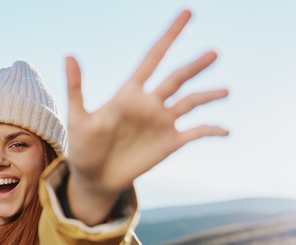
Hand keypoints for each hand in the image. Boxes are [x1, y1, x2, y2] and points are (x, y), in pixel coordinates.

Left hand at [65, 10, 227, 223]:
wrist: (93, 178)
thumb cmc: (82, 147)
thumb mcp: (78, 118)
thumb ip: (77, 87)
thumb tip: (69, 55)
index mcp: (129, 93)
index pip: (153, 57)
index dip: (170, 35)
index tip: (187, 12)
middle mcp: (150, 103)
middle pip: (177, 78)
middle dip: (195, 66)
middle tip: (214, 52)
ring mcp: (162, 122)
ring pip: (191, 102)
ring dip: (209, 95)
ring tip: (226, 91)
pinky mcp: (170, 143)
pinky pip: (196, 132)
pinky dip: (211, 129)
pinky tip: (226, 130)